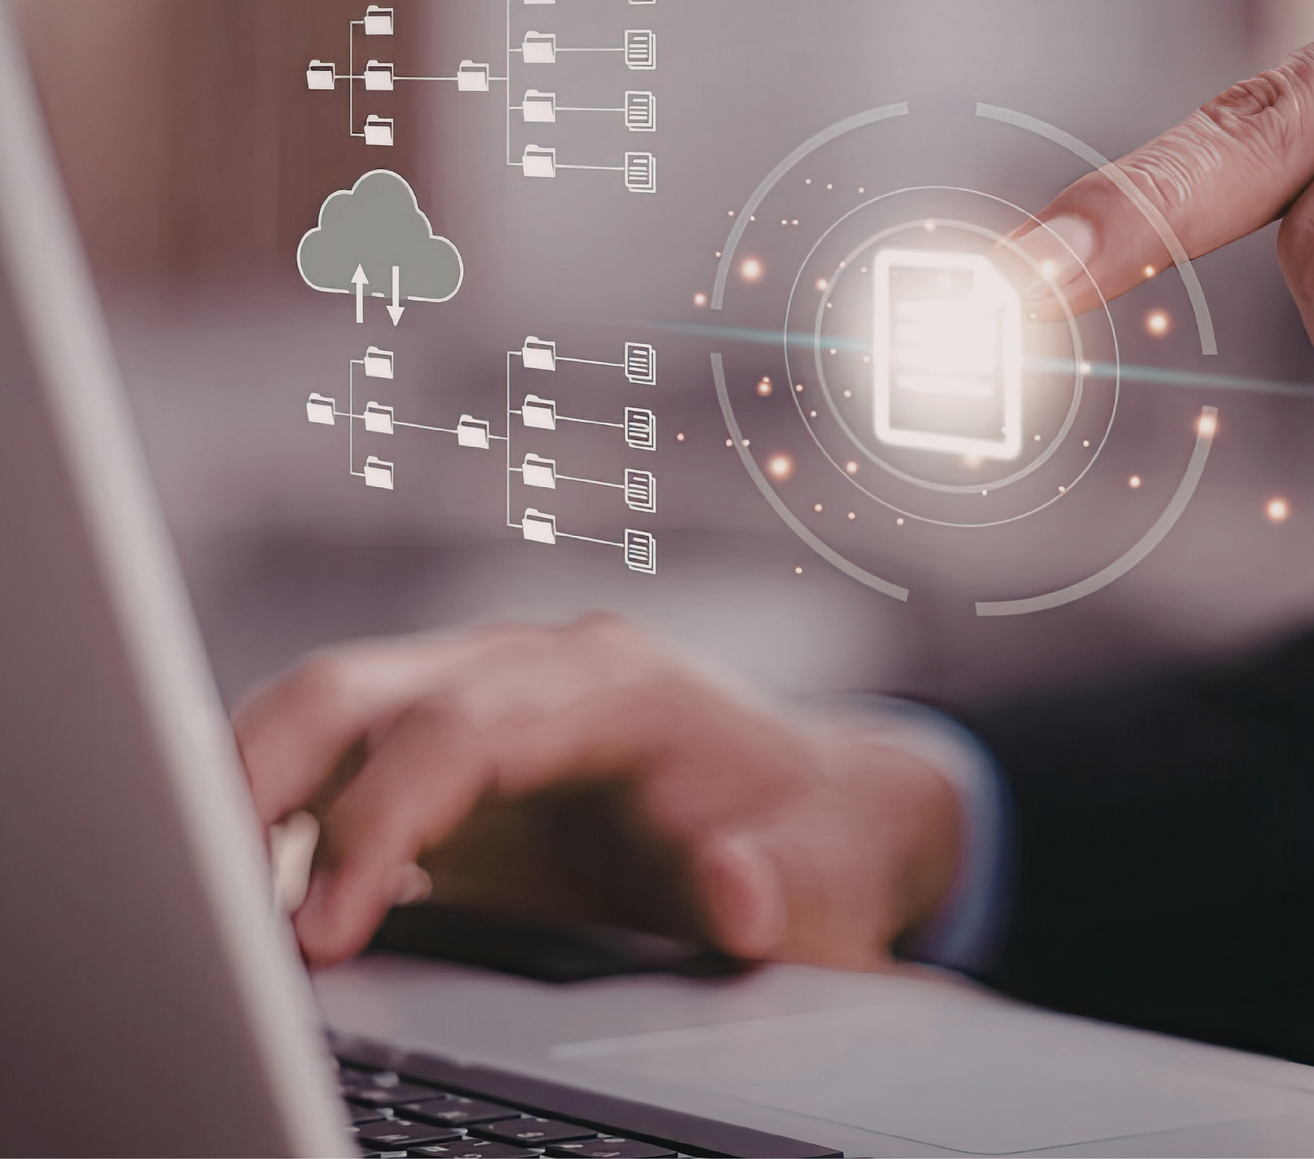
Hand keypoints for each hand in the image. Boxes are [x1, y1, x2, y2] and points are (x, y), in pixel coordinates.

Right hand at [235, 613, 959, 968]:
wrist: (815, 811)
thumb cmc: (813, 840)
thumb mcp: (825, 875)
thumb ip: (778, 886)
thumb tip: (734, 897)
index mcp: (618, 686)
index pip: (462, 730)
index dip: (380, 825)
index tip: (324, 932)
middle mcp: (532, 670)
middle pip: (358, 688)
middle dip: (260, 783)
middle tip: (203, 906)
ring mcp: (482, 698)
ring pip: (324, 710)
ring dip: (247, 793)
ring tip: (200, 904)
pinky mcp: (448, 748)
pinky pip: (335, 759)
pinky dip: (277, 813)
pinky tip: (247, 891)